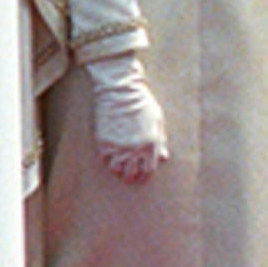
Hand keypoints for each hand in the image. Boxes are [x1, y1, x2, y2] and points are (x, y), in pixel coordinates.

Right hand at [88, 56, 166, 182]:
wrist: (120, 89)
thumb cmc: (142, 102)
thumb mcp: (157, 119)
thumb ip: (161, 140)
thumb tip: (163, 157)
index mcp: (150, 144)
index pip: (149, 170)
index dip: (145, 175)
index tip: (142, 175)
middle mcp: (134, 148)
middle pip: (132, 173)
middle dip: (131, 176)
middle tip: (129, 175)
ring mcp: (118, 146)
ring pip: (116, 169)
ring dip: (118, 170)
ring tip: (119, 168)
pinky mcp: (104, 141)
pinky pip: (104, 159)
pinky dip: (107, 160)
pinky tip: (110, 156)